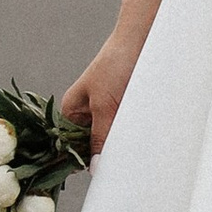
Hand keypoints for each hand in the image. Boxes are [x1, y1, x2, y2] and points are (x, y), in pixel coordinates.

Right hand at [60, 34, 141, 156]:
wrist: (143, 37)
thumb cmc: (117, 64)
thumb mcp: (105, 105)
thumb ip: (100, 137)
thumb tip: (95, 166)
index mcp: (71, 110)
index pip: (69, 146)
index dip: (79, 161)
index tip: (95, 173)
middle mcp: (85, 112)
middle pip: (89, 145)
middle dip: (101, 154)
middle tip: (116, 164)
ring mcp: (105, 109)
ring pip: (108, 138)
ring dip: (118, 143)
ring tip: (128, 146)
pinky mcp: (123, 107)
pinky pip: (123, 129)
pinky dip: (129, 134)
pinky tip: (138, 137)